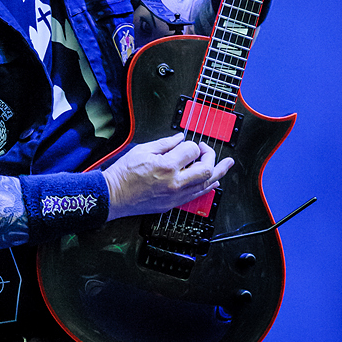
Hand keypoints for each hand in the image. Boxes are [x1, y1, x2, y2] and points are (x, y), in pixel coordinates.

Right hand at [103, 133, 232, 220]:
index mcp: (166, 166)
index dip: (192, 144)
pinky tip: (214, 182)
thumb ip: (165, 143)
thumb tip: (180, 138)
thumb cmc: (124, 174)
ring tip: (227, 165)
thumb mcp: (142, 150)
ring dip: (218, 173)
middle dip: (211, 156)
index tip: (186, 144)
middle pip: (207, 169)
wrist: (113, 196)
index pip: (192, 151)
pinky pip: (196, 196)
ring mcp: (175, 195)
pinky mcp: (172, 204)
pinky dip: (208, 187)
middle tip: (208, 150)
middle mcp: (174, 182)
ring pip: (206, 185)